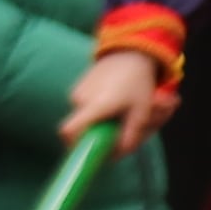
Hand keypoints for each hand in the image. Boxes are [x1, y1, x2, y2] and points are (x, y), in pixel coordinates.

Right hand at [58, 48, 174, 146]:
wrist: (130, 53)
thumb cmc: (138, 82)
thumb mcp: (141, 112)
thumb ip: (131, 136)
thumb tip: (116, 155)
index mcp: (96, 106)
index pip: (69, 131)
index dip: (73, 145)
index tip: (89, 150)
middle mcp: (81, 99)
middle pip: (79, 130)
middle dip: (95, 135)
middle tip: (116, 130)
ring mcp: (77, 92)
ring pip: (83, 119)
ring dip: (98, 122)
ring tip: (119, 112)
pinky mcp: (78, 87)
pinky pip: (84, 108)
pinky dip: (96, 111)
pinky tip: (113, 103)